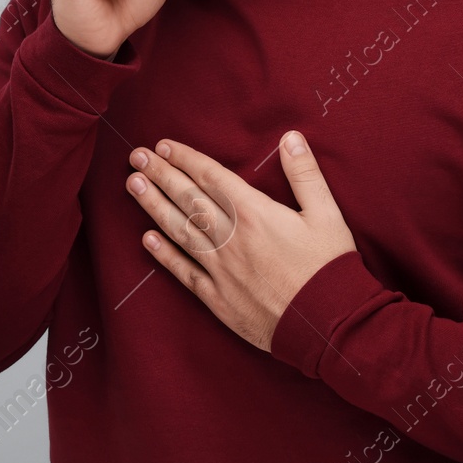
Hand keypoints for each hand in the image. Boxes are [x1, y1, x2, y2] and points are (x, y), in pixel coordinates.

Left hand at [124, 130, 356, 351]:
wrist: (328, 325)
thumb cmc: (330, 268)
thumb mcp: (327, 214)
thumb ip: (305, 174)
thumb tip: (290, 137)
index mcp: (255, 214)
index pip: (211, 177)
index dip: (185, 159)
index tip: (164, 146)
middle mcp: (231, 239)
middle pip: (188, 200)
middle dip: (160, 175)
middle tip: (136, 157)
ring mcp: (221, 270)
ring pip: (180, 231)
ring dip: (153, 206)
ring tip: (132, 185)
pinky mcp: (219, 299)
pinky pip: (185, 272)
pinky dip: (164, 255)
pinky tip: (145, 240)